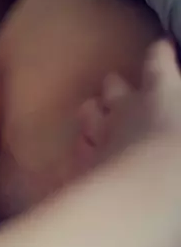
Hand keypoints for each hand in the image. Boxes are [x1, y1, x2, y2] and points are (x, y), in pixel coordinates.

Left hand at [76, 40, 180, 166]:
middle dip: (118, 85)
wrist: (145, 199)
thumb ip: (179, 100)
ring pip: (88, 112)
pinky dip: (81, 152)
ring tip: (99, 117)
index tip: (162, 46)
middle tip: (122, 88)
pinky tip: (84, 157)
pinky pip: (76, 152)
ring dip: (94, 113)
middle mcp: (124, 108)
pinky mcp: (81, 166)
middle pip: (114, 85)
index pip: (159, 62)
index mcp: (162, 93)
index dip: (161, 54)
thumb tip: (178, 125)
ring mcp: (98, 136)